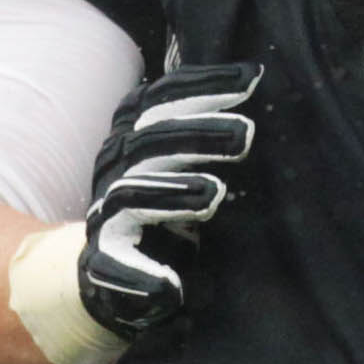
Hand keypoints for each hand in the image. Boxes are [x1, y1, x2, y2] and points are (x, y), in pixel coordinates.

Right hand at [73, 63, 261, 347]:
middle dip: (196, 132)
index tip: (251, 78)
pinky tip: (171, 285)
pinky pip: (112, 263)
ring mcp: (105, 214)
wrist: (112, 277)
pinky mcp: (101, 262)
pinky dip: (140, 274)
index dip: (202, 85)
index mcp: (134, 136)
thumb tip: (263, 86)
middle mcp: (115, 168)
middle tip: (245, 134)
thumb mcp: (187, 163)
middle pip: (149, 139)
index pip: (161, 99)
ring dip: (171, 192)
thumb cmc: (168, 208)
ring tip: (214, 194)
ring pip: (129, 194)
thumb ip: (212, 132)